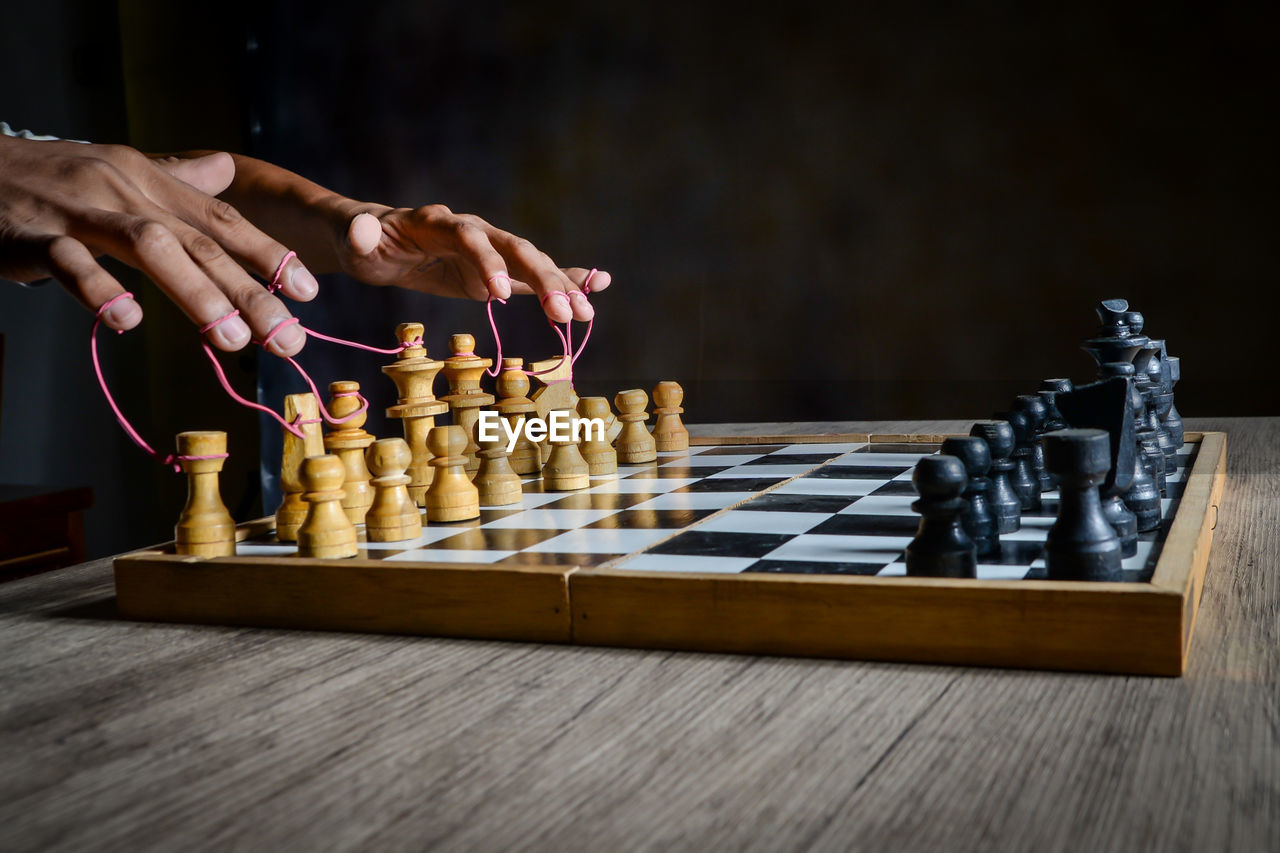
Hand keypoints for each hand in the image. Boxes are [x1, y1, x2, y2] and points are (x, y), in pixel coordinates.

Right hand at [0, 136, 315, 354]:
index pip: (222, 219)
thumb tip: (225, 171)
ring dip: (197, 294)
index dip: (269, 255)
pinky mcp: (30, 236)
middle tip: (288, 339)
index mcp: (148, 180)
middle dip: (252, 293)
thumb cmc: (50, 178)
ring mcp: (78, 212)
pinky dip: (100, 291)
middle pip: (201, 242)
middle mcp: (123, 190)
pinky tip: (129, 321)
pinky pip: (69, 264)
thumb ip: (174, 180)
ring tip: (233, 339)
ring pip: (150, 247)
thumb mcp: (117, 172)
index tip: (309, 293)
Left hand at [340, 206, 611, 323]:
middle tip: (563, 313)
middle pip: (513, 248)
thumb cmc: (363, 240)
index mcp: (438, 222)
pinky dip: (565, 279)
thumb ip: (358, 234)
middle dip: (540, 280)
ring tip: (585, 314)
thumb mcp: (353, 239)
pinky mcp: (495, 271)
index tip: (500, 293)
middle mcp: (472, 231)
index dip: (487, 261)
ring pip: (531, 264)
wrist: (376, 240)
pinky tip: (596, 286)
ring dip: (560, 288)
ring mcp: (489, 251)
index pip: (470, 237)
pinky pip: (534, 275)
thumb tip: (362, 230)